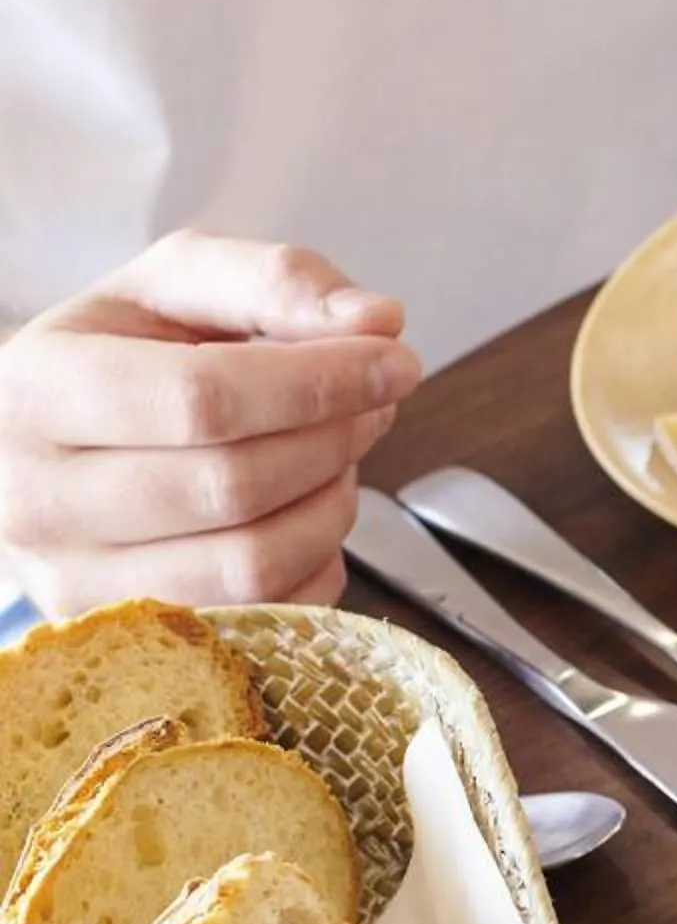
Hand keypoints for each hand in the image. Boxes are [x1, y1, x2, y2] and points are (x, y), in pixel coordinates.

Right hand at [0, 232, 420, 614]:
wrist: (44, 444)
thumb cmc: (117, 359)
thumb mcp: (176, 289)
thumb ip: (274, 282)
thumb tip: (374, 321)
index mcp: (36, 391)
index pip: (202, 399)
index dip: (319, 382)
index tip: (393, 363)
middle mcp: (39, 498)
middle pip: (235, 485)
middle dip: (333, 440)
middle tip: (368, 406)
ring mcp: (78, 581)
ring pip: (256, 563)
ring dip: (331, 504)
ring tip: (332, 456)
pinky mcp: (134, 641)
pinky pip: (269, 617)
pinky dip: (317, 562)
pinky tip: (301, 513)